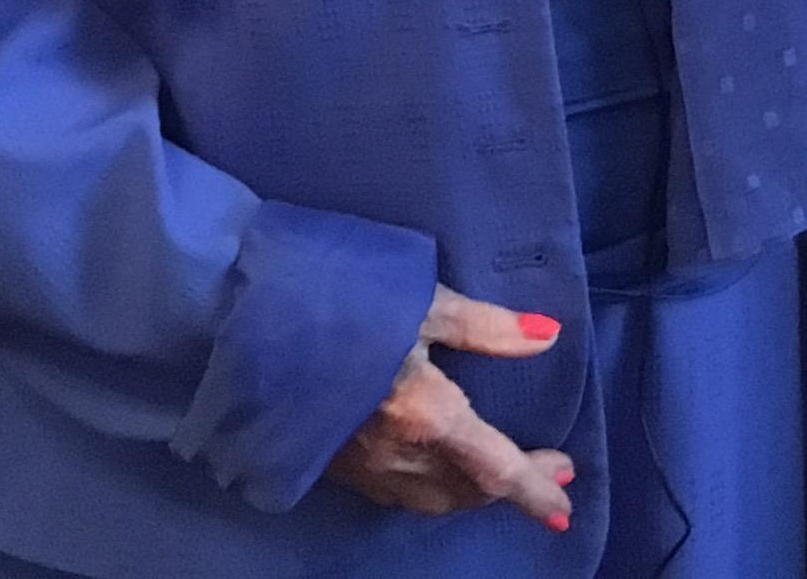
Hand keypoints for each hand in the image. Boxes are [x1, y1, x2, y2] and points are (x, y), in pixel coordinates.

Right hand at [322, 288, 576, 526]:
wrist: (245, 325)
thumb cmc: (339, 298)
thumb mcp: (421, 301)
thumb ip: (486, 327)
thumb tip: (547, 339)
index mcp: (426, 414)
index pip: (496, 468)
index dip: (533, 489)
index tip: (562, 508)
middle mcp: (398, 454)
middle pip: (469, 491)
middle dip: (513, 487)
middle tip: (551, 472)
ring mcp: (363, 467)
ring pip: (435, 500)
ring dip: (476, 493)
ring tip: (504, 475)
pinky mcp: (336, 466)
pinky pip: (401, 494)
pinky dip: (437, 490)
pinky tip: (441, 470)